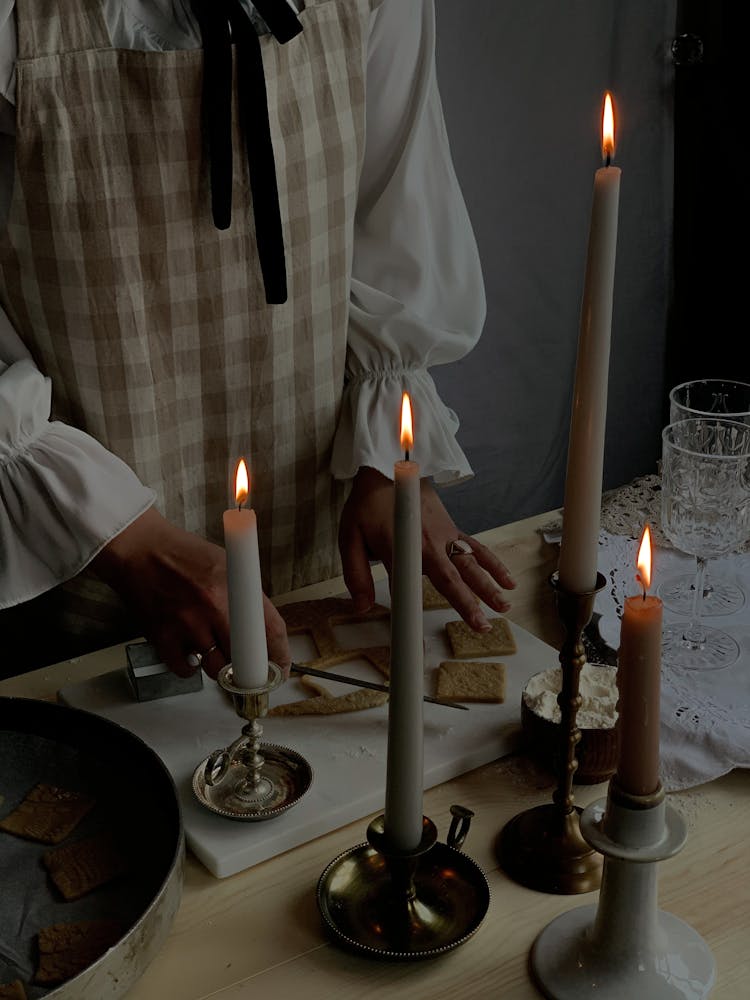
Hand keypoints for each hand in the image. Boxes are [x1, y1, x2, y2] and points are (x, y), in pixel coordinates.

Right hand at [91, 507, 289, 677]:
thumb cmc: (181, 553)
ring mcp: (188, 623)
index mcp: (236, 586)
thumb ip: (244, 595)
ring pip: (216, 668)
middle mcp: (214, 606)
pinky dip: (189, 667)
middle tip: (246, 668)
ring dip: (219, 666)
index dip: (279, 655)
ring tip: (213, 650)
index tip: (278, 668)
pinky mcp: (163, 636)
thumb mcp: (226, 564)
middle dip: (248, 668)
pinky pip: (184, 669)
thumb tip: (260, 626)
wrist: (139, 547)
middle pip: (245, 657)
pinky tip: (190, 654)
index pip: (270, 629)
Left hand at [338, 466, 515, 630]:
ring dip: (488, 586)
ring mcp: (444, 536)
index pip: (406, 587)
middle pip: (451, 577)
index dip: (412, 611)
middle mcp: (426, 544)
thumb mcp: (349, 536)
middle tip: (482, 626)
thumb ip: (356, 574)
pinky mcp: (453, 529)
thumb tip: (361, 607)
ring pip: (470, 563)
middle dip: (467, 603)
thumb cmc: (369, 505)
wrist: (390, 469)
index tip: (419, 637)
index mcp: (399, 548)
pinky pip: (477, 547)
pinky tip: (508, 580)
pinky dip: (493, 564)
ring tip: (504, 607)